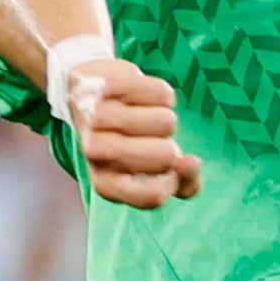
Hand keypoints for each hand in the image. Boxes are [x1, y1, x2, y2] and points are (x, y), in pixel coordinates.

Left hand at [62, 54, 203, 208]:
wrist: (87, 92)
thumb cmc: (127, 138)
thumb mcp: (153, 170)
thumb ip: (183, 181)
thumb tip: (192, 162)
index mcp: (106, 182)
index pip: (152, 195)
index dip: (176, 181)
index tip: (177, 165)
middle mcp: (95, 152)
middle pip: (166, 156)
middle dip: (170, 146)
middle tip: (152, 139)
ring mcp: (98, 116)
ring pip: (166, 122)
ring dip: (163, 117)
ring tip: (144, 115)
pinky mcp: (108, 85)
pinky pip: (162, 94)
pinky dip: (160, 95)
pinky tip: (141, 97)